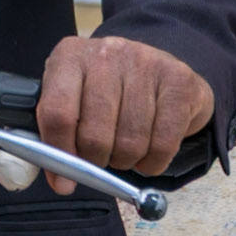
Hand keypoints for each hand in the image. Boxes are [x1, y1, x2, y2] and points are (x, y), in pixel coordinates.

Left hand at [37, 35, 213, 194]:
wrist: (159, 70)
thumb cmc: (108, 91)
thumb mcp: (74, 100)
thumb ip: (57, 134)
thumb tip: (60, 181)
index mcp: (69, 57)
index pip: (56, 112)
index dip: (59, 152)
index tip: (63, 181)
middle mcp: (106, 53)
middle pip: (94, 134)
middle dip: (96, 161)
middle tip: (100, 159)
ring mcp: (145, 63)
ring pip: (130, 142)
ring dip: (126, 160)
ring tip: (125, 150)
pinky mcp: (179, 80)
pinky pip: (164, 143)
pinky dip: (154, 162)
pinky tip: (149, 152)